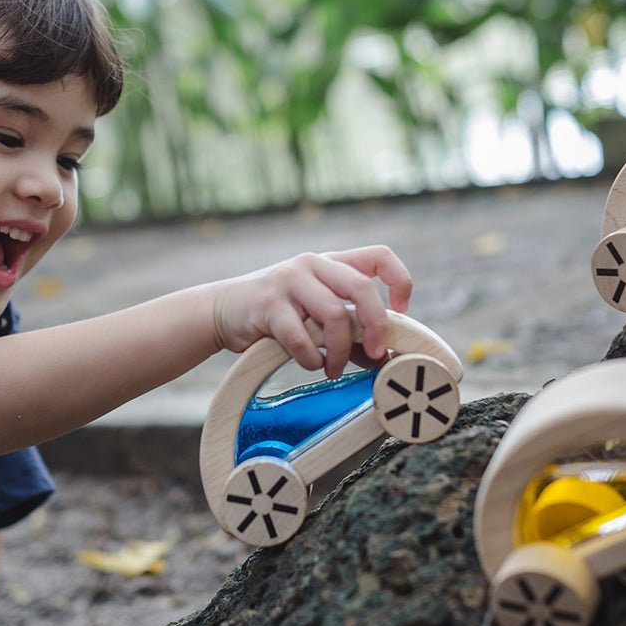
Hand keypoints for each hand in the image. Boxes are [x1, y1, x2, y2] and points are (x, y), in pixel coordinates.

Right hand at [209, 245, 412, 376]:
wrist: (223, 309)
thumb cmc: (278, 314)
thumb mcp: (316, 315)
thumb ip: (348, 331)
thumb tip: (381, 358)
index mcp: (332, 262)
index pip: (380, 256)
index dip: (399, 282)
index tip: (402, 310)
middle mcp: (313, 264)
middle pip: (362, 288)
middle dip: (375, 326)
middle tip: (375, 353)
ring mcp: (290, 280)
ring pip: (335, 315)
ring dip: (341, 352)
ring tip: (334, 368)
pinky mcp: (268, 304)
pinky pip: (302, 337)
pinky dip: (312, 358)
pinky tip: (311, 363)